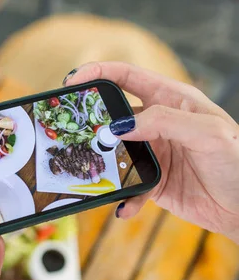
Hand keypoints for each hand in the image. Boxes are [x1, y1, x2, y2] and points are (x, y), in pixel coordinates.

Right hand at [65, 62, 238, 242]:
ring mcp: (152, 152)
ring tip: (94, 171)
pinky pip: (128, 186)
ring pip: (113, 152)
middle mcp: (158, 123)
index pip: (126, 77)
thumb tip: (120, 126)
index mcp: (171, 99)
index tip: (72, 82)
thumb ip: (165, 121)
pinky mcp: (151, 180)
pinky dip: (124, 197)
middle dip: (90, 122)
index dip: (98, 73)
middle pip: (112, 114)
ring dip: (102, 163)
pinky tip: (126, 206)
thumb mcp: (209, 133)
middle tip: (73, 133)